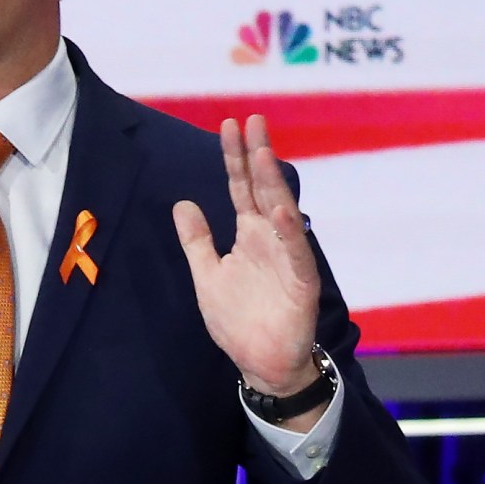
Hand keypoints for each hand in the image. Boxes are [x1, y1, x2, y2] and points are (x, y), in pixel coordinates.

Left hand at [172, 115, 321, 399]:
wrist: (262, 362)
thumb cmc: (238, 319)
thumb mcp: (206, 273)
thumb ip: (197, 240)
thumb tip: (183, 203)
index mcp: (249, 235)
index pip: (241, 188)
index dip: (235, 159)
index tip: (229, 126)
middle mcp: (270, 239)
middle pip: (263, 189)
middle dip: (257, 156)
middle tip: (253, 120)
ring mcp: (288, 258)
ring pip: (281, 214)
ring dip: (272, 185)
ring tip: (262, 154)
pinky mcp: (301, 283)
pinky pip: (295, 254)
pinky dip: (287, 233)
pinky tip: (279, 211)